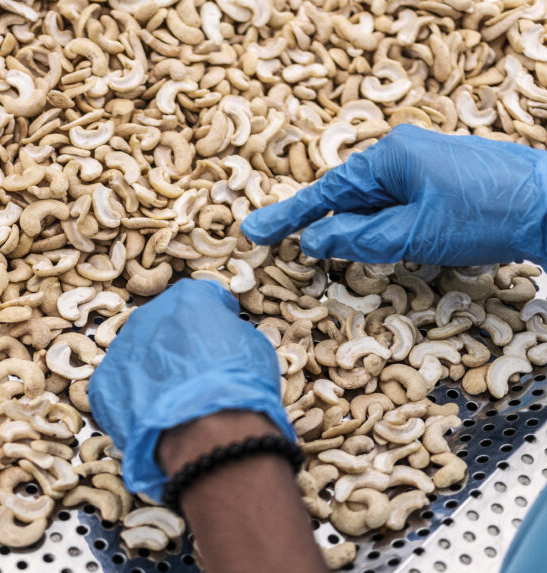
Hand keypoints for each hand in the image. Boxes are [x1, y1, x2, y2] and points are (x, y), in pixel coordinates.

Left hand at [87, 279, 295, 501]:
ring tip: (174, 399)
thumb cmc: (239, 385)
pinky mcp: (103, 385)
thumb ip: (229, 330)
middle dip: (175, 345)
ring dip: (152, 372)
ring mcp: (121, 351)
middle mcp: (146, 316)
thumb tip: (221, 336)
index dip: (211, 319)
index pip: (198, 299)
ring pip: (137, 356)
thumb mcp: (253, 344)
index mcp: (185, 298)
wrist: (210, 431)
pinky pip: (120, 387)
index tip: (219, 337)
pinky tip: (154, 415)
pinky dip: (134, 400)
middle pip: (161, 326)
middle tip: (193, 373)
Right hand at [241, 124, 546, 265]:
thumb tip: (314, 241)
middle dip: (317, 222)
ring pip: (375, 203)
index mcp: (391, 156)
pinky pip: (400, 205)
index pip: (326, 192)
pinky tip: (381, 245)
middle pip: (348, 195)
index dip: (288, 217)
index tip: (254, 232)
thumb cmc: (487, 215)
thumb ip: (356, 239)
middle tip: (272, 240)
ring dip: (354, 229)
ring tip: (327, 250)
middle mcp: (406, 154)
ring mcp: (429, 167)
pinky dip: (383, 226)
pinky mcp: (447, 184)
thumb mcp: (411, 235)